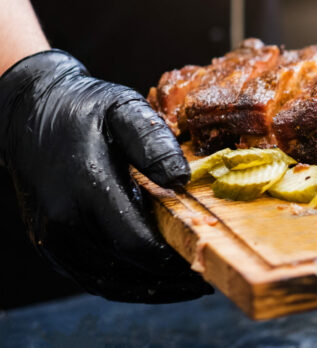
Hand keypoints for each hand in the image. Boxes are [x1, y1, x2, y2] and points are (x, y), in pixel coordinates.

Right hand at [0, 50, 211, 302]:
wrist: (29, 113)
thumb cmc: (83, 108)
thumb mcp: (123, 107)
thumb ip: (153, 140)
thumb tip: (181, 178)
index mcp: (87, 186)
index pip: (137, 240)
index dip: (174, 256)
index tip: (207, 256)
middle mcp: (66, 220)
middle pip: (128, 266)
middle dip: (171, 276)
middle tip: (208, 274)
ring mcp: (55, 238)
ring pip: (111, 281)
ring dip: (152, 288)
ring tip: (188, 282)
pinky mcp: (52, 245)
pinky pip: (93, 278)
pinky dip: (127, 284)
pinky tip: (155, 279)